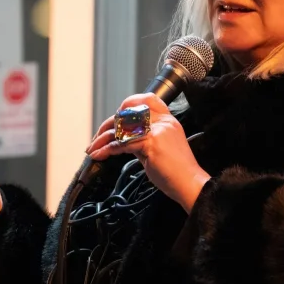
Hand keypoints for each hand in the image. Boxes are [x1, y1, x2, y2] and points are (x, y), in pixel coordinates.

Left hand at [86, 93, 209, 212]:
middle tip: (97, 137)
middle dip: (108, 125)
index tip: (115, 118)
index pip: (147, 99)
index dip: (128, 104)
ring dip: (102, 139)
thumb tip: (124, 140)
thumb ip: (144, 140)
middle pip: (128, 112)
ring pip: (122, 128)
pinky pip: (123, 143)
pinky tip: (101, 155)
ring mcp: (158, 131)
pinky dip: (108, 149)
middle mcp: (163, 122)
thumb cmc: (177, 171)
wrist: (190, 184)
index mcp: (168, 120)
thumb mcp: (161, 148)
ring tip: (93, 148)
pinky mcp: (152, 144)